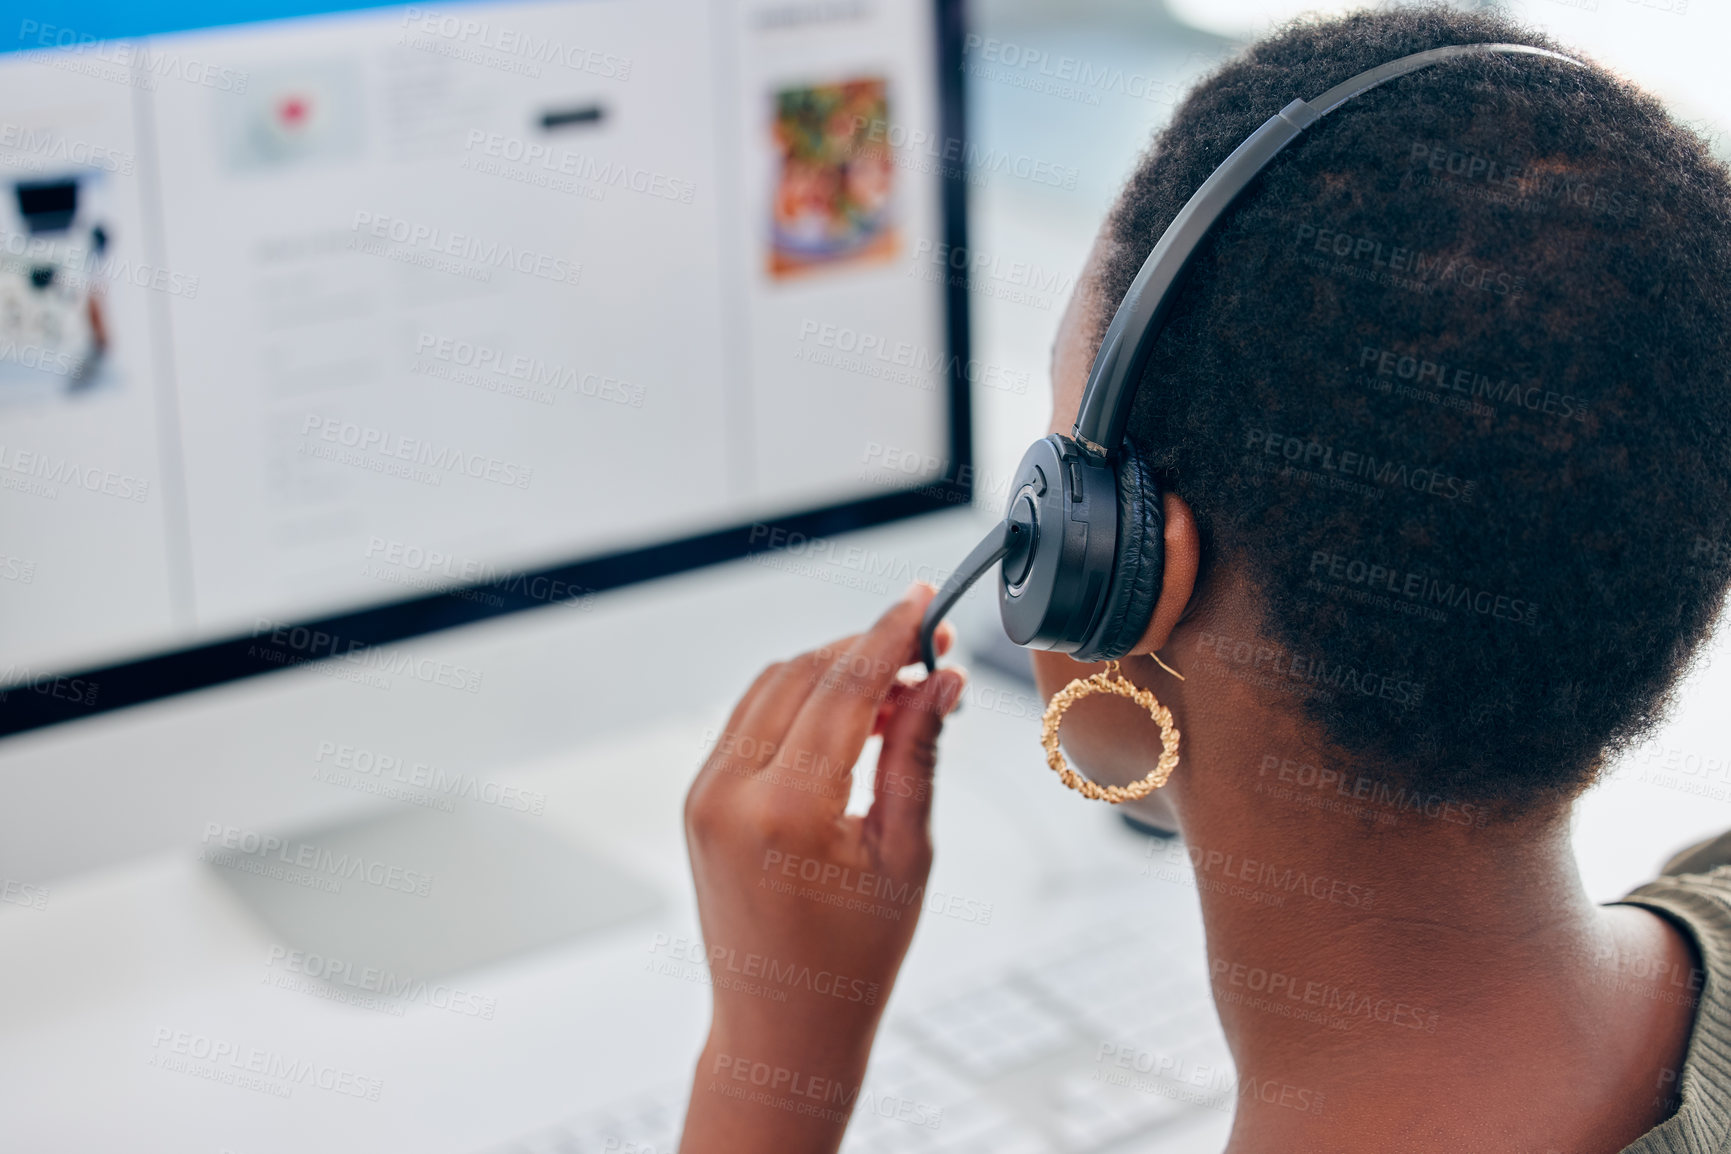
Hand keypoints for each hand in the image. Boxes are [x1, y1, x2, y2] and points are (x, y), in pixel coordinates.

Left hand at [678, 583, 965, 1153]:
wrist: (780, 1027)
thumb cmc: (854, 958)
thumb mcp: (905, 855)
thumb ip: (917, 755)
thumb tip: (940, 678)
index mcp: (787, 810)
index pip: (844, 687)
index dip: (891, 635)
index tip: (927, 603)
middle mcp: (731, 791)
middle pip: (805, 673)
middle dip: (868, 650)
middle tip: (930, 652)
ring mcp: (704, 793)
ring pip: (773, 687)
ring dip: (835, 671)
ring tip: (900, 691)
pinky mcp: (698, 799)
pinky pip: (751, 720)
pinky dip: (801, 702)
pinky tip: (853, 718)